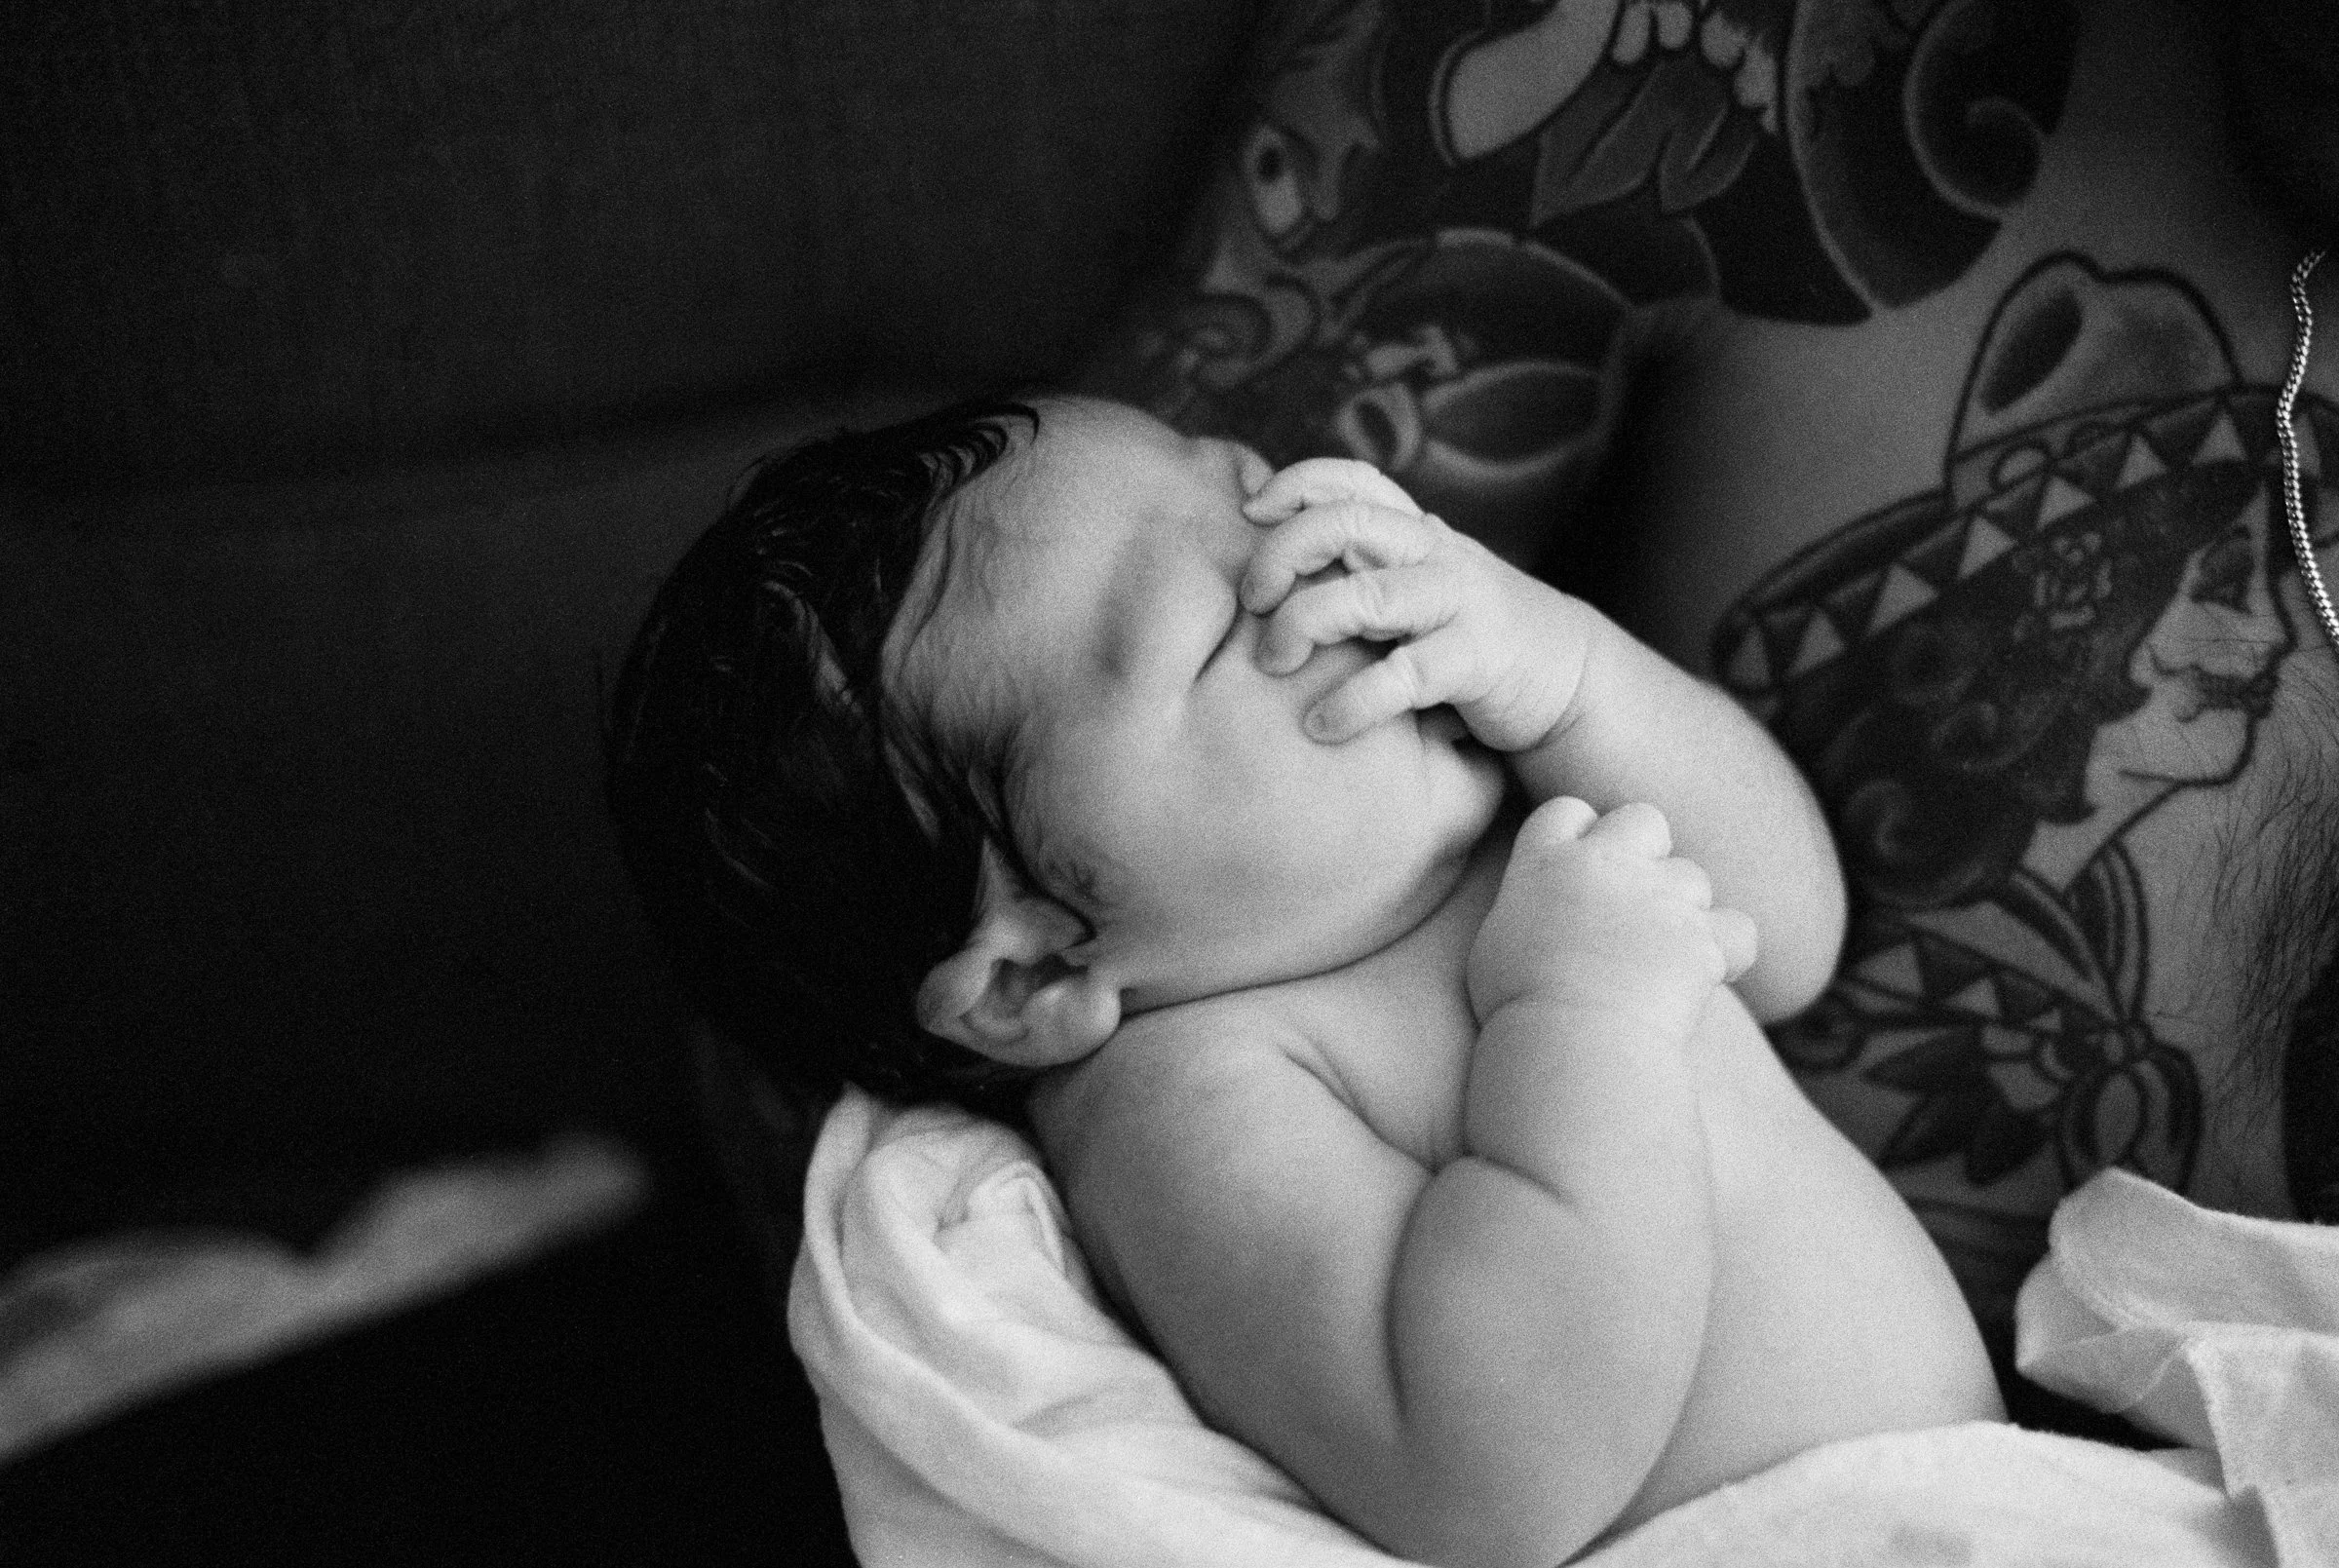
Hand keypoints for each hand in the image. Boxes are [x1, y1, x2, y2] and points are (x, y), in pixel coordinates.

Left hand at [1241, 458, 1584, 750]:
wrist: (1570, 679)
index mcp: (1418, 531)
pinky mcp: (1477, 661)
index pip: (1352, 480)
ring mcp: (1459, 604)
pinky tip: (1322, 726)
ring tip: (1272, 662)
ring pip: (1365, 597)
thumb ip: (1366, 566)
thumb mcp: (1420, 584)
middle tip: (1252, 600)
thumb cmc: (1470, 634)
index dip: (1296, 484)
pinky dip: (1351, 703)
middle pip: (1345, 523)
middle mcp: (1436, 554)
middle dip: (1282, 554)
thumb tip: (1271, 562)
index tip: (1250, 513)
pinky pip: (1401, 677)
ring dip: (1302, 626)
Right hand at [1466, 799, 1757, 1029]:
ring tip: (1659, 960)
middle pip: (1642, 819)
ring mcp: (1661, 897)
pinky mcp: (1704, 938)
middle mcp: (1606, 864)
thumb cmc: (1516, 1009)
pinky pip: (1737, 930)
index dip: (1581, 835)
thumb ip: (1527, 906)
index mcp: (1544, 861)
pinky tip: (1708, 974)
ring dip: (1683, 908)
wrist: (1569, 1044)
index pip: (1567, 811)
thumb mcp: (1495, 942)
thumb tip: (1545, 908)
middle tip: (1632, 903)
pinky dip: (1728, 950)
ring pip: (1693, 876)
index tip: (1580, 873)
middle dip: (1645, 850)